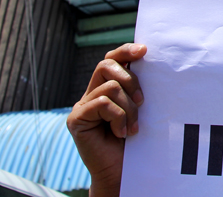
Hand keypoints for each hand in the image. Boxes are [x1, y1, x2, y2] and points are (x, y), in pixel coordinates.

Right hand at [67, 43, 145, 196]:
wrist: (122, 172)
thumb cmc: (135, 142)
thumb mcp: (139, 109)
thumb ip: (136, 88)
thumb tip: (147, 59)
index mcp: (106, 88)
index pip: (112, 59)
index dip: (125, 50)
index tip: (144, 51)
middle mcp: (91, 93)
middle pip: (107, 64)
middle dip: (130, 79)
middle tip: (143, 102)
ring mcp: (81, 106)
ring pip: (110, 87)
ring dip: (128, 108)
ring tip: (132, 127)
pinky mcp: (76, 119)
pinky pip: (103, 103)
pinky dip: (118, 117)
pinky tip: (122, 133)